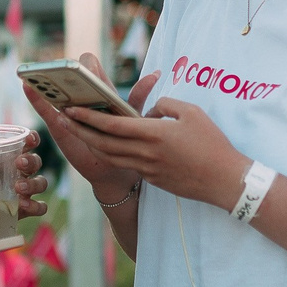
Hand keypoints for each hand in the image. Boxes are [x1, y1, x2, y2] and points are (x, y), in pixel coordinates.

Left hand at [0, 131, 53, 220]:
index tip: (28, 138)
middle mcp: (23, 171)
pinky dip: (35, 206)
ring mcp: (28, 189)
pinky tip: (24, 206)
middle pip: (36, 162)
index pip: (29, 142)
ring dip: (32, 184)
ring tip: (18, 188)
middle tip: (18, 163)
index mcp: (12, 155)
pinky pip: (41, 206)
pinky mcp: (28, 207)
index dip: (32, 138)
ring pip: (41, 183)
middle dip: (30, 161)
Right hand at [22, 54, 151, 204]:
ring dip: (47, 81)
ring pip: (56, 90)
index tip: (86, 70)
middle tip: (63, 74)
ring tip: (38, 76)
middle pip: (69, 74)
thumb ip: (139, 96)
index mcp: (101, 90)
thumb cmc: (127, 139)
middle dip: (65, 70)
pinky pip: (46, 110)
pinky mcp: (60, 126)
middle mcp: (82, 97)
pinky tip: (28, 88)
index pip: (90, 65)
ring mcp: (69, 110)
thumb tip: (155, 75)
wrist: (118, 170)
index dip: (86, 65)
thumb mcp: (134, 117)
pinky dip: (36, 98)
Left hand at [61, 83, 248, 210]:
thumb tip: (149, 111)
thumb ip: (165, 105)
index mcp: (153, 134)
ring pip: (111, 156)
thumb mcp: (191, 112)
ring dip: (92, 144)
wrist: (224, 181)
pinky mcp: (153, 179)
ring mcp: (147, 169)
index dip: (88, 117)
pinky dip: (113, 154)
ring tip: (79, 131)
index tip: (71, 108)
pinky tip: (109, 145)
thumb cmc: (212, 143)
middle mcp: (145, 153)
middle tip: (62, 118)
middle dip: (79, 131)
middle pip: (103, 143)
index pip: (112, 125)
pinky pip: (127, 164)